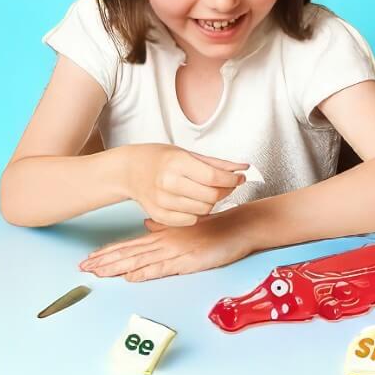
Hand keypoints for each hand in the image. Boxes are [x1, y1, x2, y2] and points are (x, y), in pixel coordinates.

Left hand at [79, 211, 252, 281]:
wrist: (241, 226)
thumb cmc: (217, 226)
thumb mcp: (188, 224)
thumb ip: (166, 226)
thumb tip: (147, 225)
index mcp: (165, 234)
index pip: (131, 244)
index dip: (109, 252)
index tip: (90, 258)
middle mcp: (167, 241)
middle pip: (130, 253)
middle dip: (105, 261)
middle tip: (83, 268)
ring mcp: (177, 251)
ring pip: (141, 261)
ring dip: (117, 267)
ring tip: (97, 273)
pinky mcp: (189, 261)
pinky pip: (163, 268)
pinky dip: (145, 273)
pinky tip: (131, 277)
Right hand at [124, 144, 245, 226]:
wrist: (130, 170)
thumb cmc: (161, 159)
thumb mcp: (189, 153)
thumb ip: (218, 163)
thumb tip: (244, 168)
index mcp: (177, 163)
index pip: (214, 177)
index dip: (232, 179)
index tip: (240, 178)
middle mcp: (168, 183)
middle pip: (211, 196)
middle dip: (226, 191)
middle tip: (227, 185)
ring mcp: (162, 201)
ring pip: (202, 210)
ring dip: (212, 202)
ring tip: (209, 191)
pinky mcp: (158, 215)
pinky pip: (189, 220)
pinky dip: (197, 213)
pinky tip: (195, 201)